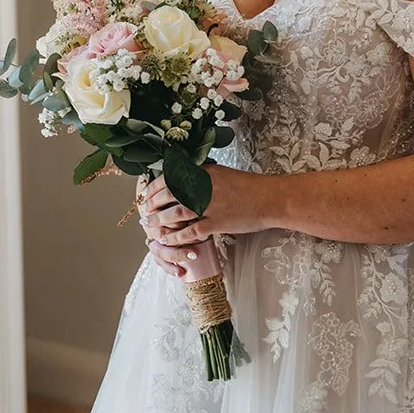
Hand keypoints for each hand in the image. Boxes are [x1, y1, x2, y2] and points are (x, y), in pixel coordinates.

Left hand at [139, 165, 263, 276]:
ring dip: (160, 221)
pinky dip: (176, 237)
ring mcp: (209, 205)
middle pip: (168, 194)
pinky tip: (167, 240)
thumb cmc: (248, 187)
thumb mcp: (222, 174)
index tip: (146, 194)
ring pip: (175, 213)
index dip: (155, 187)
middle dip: (153, 204)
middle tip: (144, 212)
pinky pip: (190, 232)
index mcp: (204, 172)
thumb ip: (203, 177)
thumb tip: (184, 181)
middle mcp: (203, 186)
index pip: (171, 177)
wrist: (269, 198)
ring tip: (151, 226)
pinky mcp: (216, 223)